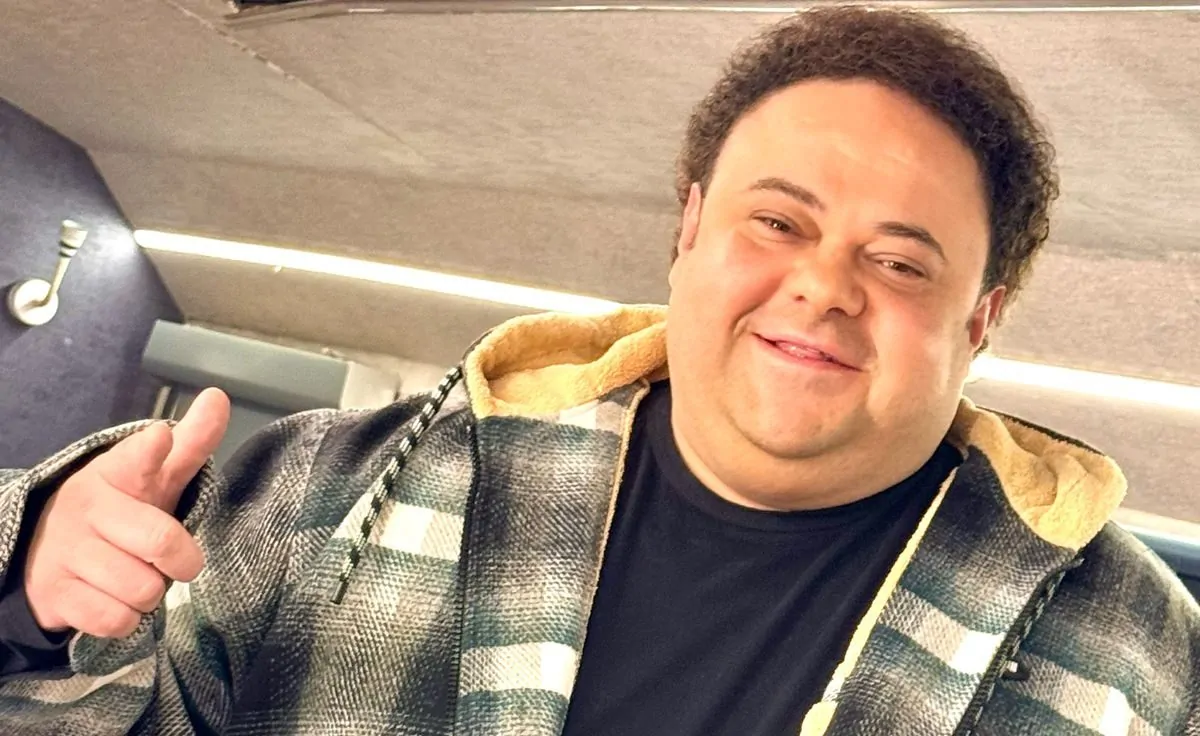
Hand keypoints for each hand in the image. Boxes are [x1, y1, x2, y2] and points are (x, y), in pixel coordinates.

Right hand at [23, 388, 230, 637]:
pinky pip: (114, 618)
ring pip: (140, 587)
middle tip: (176, 561)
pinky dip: (126, 619)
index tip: (161, 438)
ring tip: (139, 579)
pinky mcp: (55, 594)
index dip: (151, 450)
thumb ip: (191, 441)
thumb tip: (219, 396)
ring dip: (151, 593)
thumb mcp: (155, 475)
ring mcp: (67, 552)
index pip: (136, 457)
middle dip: (181, 560)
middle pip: (160, 541)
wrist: (47, 552)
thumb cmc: (122, 510)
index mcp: (117, 473)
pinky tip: (117, 601)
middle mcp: (89, 508)